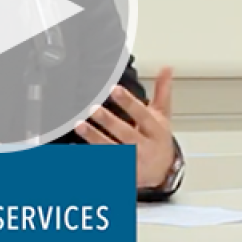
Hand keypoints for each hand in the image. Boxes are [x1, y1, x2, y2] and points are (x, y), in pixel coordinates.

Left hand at [75, 67, 176, 188]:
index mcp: (155, 131)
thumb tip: (166, 68)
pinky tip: (75, 149)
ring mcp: (132, 162)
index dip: (129, 103)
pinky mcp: (120, 173)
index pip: (142, 115)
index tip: (115, 90)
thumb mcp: (163, 116)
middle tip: (94, 109)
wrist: (161, 173)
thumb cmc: (158, 140)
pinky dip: (89, 158)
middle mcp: (144, 147)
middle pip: (126, 134)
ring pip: (111, 150)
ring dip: (95, 138)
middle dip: (109, 122)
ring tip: (80, 125)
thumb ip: (162, 92)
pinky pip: (102, 165)